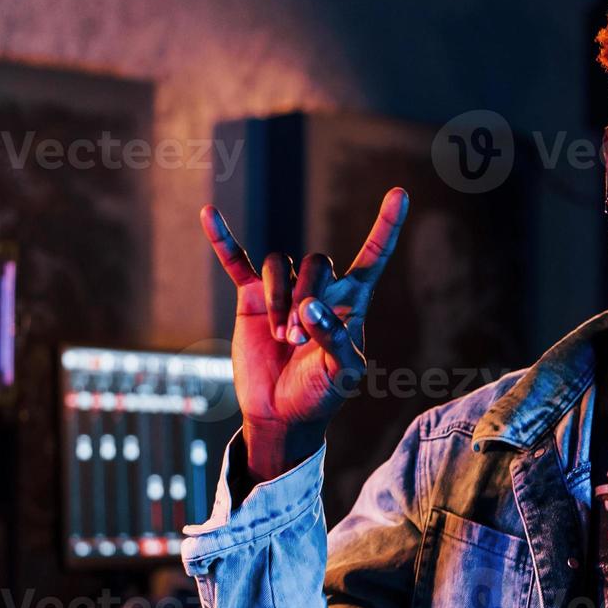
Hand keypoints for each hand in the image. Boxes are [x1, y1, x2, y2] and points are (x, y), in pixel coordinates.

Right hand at [200, 187, 408, 479]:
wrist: (282, 413)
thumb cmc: (320, 394)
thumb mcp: (342, 374)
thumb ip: (334, 339)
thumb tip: (310, 308)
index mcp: (351, 302)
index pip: (373, 256)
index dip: (386, 226)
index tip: (399, 194)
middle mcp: (320, 290)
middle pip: (318, 263)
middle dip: (307, 297)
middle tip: (297, 339)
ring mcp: (285, 291)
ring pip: (281, 266)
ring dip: (280, 298)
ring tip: (281, 337)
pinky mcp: (253, 299)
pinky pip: (237, 262)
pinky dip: (224, 240)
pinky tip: (209, 214)